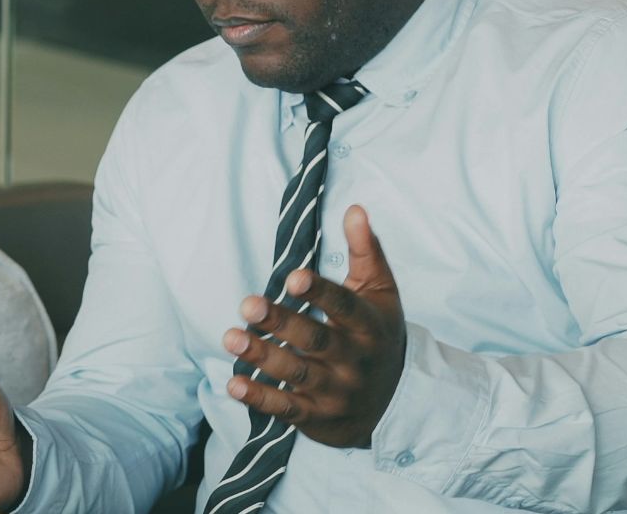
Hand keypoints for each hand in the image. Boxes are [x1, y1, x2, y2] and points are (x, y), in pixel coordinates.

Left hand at [223, 205, 406, 447]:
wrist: (395, 402)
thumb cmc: (377, 334)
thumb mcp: (379, 293)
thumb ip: (366, 252)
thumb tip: (355, 208)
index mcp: (368, 326)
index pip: (344, 307)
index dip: (320, 293)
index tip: (293, 277)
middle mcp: (353, 361)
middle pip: (316, 341)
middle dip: (282, 323)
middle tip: (248, 304)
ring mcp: (335, 391)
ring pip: (297, 374)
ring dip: (262, 356)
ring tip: (231, 337)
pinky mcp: (317, 417)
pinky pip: (287, 409)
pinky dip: (260, 398)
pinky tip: (234, 383)